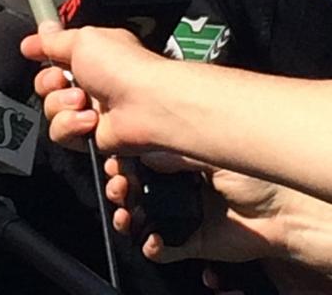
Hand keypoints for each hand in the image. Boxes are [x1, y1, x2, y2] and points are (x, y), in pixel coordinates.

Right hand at [22, 24, 168, 154]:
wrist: (146, 106)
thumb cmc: (123, 68)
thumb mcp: (82, 40)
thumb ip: (54, 40)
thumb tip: (37, 33)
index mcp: (91, 54)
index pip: (55, 55)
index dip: (43, 55)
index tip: (34, 52)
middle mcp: (90, 81)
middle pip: (47, 86)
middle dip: (50, 84)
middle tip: (66, 82)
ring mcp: (91, 109)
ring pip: (51, 112)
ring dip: (62, 108)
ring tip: (84, 104)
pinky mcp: (91, 136)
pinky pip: (64, 135)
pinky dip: (72, 128)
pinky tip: (89, 122)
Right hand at [104, 153, 285, 263]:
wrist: (283, 211)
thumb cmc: (254, 173)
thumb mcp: (208, 151)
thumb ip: (172, 152)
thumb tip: (139, 148)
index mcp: (180, 159)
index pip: (141, 158)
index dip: (122, 162)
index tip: (112, 163)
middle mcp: (178, 184)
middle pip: (135, 188)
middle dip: (119, 189)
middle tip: (117, 189)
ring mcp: (184, 213)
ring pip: (143, 218)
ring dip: (128, 217)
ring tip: (126, 216)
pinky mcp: (192, 240)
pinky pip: (164, 247)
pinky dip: (153, 246)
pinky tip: (153, 239)